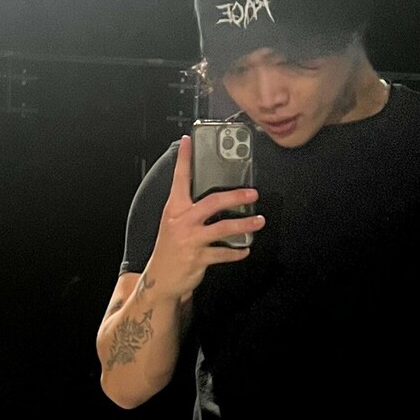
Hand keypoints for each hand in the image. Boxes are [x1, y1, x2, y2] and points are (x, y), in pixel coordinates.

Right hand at [142, 135, 264, 303]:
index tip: (188, 141)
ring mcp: (191, 240)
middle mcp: (182, 221)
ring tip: (259, 221)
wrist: (161, 279)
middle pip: (213, 202)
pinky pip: (224, 253)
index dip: (183, 159)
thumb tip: (214, 197)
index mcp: (175, 209)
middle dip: (236, 196)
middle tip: (253, 193)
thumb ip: (189, 209)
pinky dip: (237, 252)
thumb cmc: (171, 248)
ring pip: (223, 228)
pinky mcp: (199, 258)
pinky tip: (246, 249)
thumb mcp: (174, 223)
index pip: (179, 179)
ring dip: (245, 225)